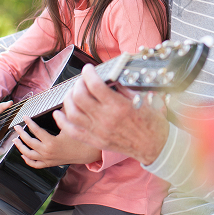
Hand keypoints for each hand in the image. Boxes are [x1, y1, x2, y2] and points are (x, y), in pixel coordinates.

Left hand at [13, 117, 101, 167]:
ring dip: (20, 147)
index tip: (25, 117)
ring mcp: (47, 159)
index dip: (29, 122)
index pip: (36, 130)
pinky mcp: (49, 164)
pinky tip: (23, 155)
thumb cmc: (80, 139)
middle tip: (17, 127)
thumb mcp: (71, 127)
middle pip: (29, 142)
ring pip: (28, 155)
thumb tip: (54, 110)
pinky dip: (27, 160)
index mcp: (52, 142)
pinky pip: (34, 164)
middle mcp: (47, 152)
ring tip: (15, 140)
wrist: (86, 153)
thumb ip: (62, 118)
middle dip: (21, 133)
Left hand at [54, 64, 169, 164]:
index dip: (88, 73)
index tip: (88, 69)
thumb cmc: (151, 122)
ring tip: (72, 93)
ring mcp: (99, 131)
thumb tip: (109, 77)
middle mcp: (106, 119)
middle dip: (78, 84)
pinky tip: (59, 113)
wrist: (154, 146)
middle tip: (82, 80)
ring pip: (73, 113)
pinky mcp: (95, 141)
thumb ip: (123, 88)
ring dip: (68, 99)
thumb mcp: (142, 99)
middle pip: (80, 97)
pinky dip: (62, 121)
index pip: (95, 85)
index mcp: (119, 106)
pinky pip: (72, 131)